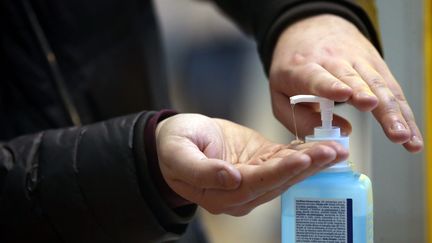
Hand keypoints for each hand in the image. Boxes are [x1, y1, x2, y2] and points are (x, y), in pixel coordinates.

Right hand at [156, 113, 347, 215]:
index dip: (279, 172)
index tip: (302, 158)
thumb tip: (231, 179)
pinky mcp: (260, 162)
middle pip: (278, 181)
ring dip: (312, 161)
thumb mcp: (178, 155)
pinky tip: (324, 146)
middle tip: (332, 152)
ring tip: (336, 149)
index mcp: (220, 193)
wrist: (177, 139)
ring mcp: (253, 178)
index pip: (255, 184)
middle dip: (307, 166)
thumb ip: (201, 171)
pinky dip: (305, 152)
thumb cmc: (172, 147)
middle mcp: (241, 191)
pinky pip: (284, 159)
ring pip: (286, 172)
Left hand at [269, 14, 422, 152]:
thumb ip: (299, 119)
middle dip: (367, 98)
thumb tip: (341, 132)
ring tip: (401, 136)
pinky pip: (391, 90)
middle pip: (354, 80)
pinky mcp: (375, 65)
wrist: (311, 30)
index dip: (331, 85)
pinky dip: (403, 113)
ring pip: (378, 85)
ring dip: (392, 112)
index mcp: (303, 68)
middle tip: (376, 114)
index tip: (344, 94)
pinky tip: (411, 135)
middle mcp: (333, 60)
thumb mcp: (279, 95)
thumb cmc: (293, 69)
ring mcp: (357, 61)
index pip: (318, 76)